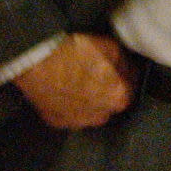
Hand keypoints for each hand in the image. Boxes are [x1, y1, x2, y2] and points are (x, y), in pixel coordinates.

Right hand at [14, 33, 138, 128]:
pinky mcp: (58, 122)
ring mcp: (78, 122)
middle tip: (99, 74)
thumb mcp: (111, 48)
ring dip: (90, 100)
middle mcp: (101, 116)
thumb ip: (125, 63)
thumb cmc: (76, 52)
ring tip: (80, 82)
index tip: (120, 70)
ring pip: (91, 111)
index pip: (132, 89)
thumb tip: (129, 69)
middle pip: (111, 103)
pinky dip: (71, 105)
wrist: (39, 62)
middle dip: (108, 90)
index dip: (126, 77)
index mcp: (118, 98)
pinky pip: (71, 114)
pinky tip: (65, 90)